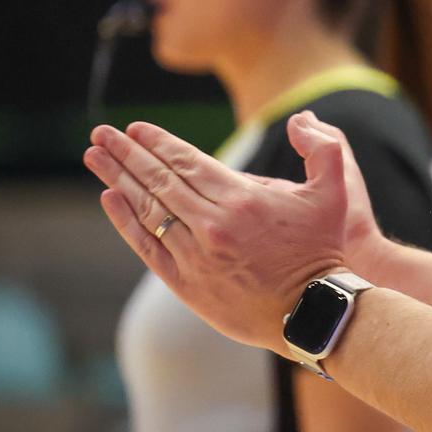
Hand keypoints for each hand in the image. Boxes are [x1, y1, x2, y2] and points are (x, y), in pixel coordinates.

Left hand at [83, 111, 365, 353]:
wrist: (312, 311)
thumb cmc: (324, 249)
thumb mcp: (336, 191)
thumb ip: (324, 147)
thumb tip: (299, 119)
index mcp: (242, 199)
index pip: (187, 161)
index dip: (158, 142)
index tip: (135, 128)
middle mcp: (212, 225)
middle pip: (159, 180)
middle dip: (126, 153)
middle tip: (102, 134)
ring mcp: (196, 256)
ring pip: (148, 210)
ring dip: (118, 179)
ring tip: (95, 158)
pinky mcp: (187, 283)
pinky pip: (148, 246)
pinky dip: (125, 221)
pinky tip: (109, 199)